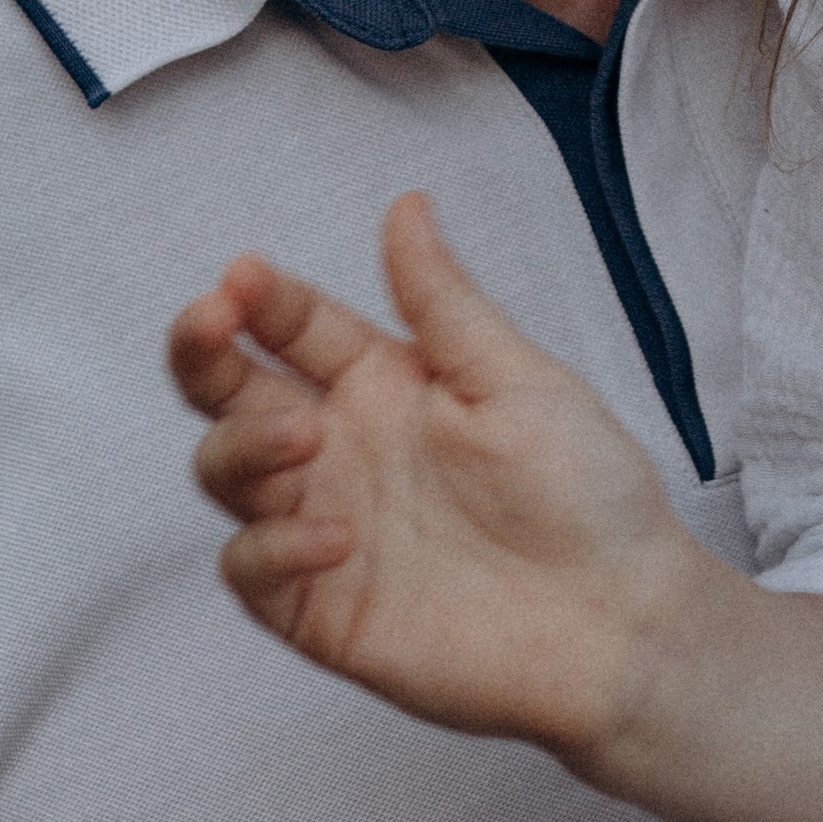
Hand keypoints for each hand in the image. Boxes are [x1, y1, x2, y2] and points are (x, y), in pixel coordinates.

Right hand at [168, 192, 698, 768]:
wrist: (621, 619)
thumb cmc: (586, 490)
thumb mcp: (515, 378)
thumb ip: (443, 301)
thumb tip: (406, 202)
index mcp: (383, 382)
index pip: (295, 326)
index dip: (261, 297)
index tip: (244, 276)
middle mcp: (341, 448)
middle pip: (231, 392)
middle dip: (201, 352)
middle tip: (210, 324)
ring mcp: (322, 524)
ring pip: (225, 471)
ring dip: (242, 445)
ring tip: (303, 439)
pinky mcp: (320, 606)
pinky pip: (250, 570)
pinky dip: (269, 547)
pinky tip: (333, 535)